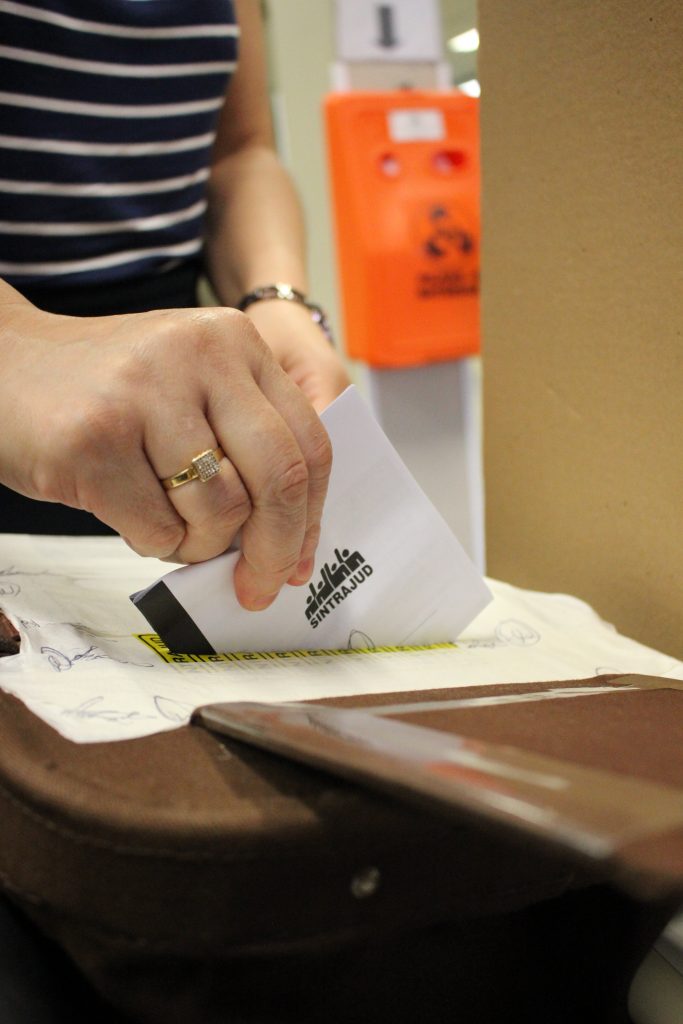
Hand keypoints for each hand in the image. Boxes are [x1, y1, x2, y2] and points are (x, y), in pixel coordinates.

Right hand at [0, 297, 331, 609]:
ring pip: (219, 513)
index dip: (312, 516)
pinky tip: (127, 510)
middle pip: (280, 479)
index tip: (299, 561)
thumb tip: (291, 546)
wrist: (2, 365)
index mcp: (235, 340)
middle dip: (276, 551)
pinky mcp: (94, 441)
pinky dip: (152, 543)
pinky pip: (159, 531)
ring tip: (165, 521)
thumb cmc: (109, 394)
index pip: (310, 443)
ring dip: (198, 545)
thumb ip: (246, 444)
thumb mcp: (191, 387)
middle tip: (260, 587)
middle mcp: (198, 355)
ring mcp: (143, 395)